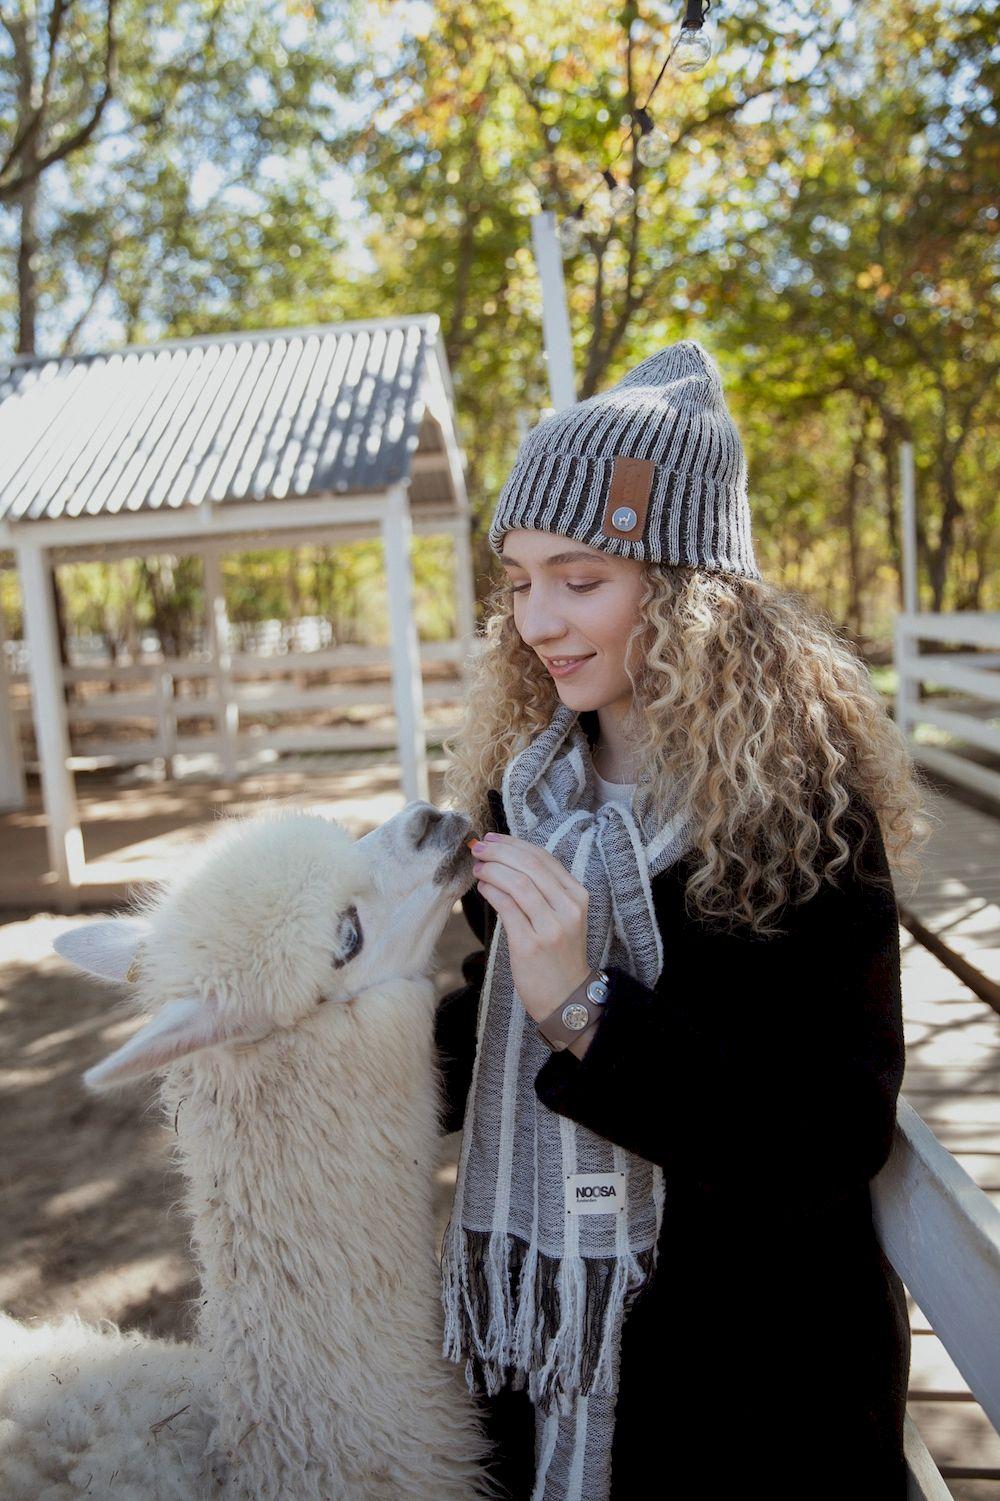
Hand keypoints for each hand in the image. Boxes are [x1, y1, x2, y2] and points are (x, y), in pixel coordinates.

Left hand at [470, 833, 591, 1025]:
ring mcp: (550, 927)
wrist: (567, 998)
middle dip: (499, 852)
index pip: (543, 858)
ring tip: (478, 868)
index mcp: (577, 896)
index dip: (514, 844)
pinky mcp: (531, 944)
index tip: (493, 839)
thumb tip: (505, 860)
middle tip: (478, 848)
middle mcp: (568, 908)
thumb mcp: (562, 917)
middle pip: (529, 865)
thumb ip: (543, 890)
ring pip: (517, 882)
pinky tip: (482, 888)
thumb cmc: (558, 955)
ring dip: (491, 870)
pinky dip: (491, 891)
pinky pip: (507, 907)